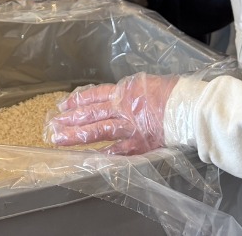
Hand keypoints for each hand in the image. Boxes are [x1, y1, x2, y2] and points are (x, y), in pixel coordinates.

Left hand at [45, 73, 178, 154]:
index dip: (77, 101)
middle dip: (70, 120)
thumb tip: (119, 94)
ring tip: (59, 139)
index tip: (63, 105)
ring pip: (98, 132)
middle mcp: (122, 109)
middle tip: (52, 125)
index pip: (94, 95)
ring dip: (77, 136)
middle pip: (91, 114)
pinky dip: (103, 155)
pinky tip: (89, 159)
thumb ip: (130, 91)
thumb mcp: (146, 83)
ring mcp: (129, 128)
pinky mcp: (140, 145)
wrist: (189, 107)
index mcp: (123, 91)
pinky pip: (117, 151)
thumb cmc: (173, 92)